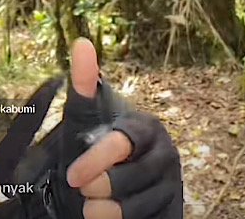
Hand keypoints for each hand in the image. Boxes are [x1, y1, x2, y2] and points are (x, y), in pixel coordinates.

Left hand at [62, 39, 182, 218]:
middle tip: (82, 188)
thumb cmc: (95, 152)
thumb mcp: (85, 122)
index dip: (98, 159)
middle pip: (131, 176)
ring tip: (90, 206)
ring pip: (136, 204)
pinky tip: (103, 216)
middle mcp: (165, 153)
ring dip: (104, 210)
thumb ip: (84, 87)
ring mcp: (171, 184)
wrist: (109, 194)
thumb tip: (82, 43)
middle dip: (100, 186)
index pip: (124, 141)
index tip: (73, 177)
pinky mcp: (171, 209)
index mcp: (145, 127)